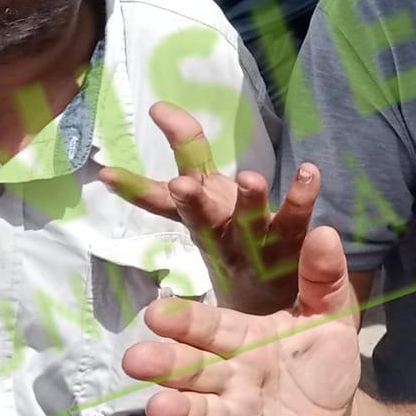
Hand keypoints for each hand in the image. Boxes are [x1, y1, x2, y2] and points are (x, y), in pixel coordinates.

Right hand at [102, 103, 319, 314]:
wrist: (275, 300)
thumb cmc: (235, 241)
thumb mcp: (205, 202)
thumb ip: (188, 156)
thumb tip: (152, 115)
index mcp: (198, 218)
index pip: (163, 200)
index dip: (136, 187)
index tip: (106, 174)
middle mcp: (221, 230)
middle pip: (201, 214)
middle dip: (189, 200)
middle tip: (180, 186)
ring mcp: (255, 241)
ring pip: (248, 221)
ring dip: (248, 200)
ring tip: (248, 178)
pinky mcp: (289, 244)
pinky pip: (296, 219)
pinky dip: (301, 197)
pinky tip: (309, 171)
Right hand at [124, 223, 363, 415]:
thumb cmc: (324, 365)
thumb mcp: (333, 318)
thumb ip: (324, 279)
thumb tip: (325, 231)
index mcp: (246, 337)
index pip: (211, 326)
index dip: (186, 320)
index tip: (157, 312)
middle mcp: (228, 375)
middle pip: (192, 367)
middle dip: (165, 363)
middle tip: (136, 359)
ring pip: (194, 411)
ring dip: (174, 410)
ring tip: (157, 408)